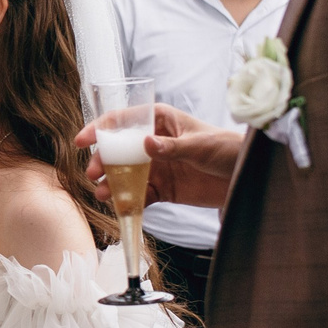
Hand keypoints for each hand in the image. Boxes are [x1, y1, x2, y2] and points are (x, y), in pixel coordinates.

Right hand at [77, 103, 242, 209]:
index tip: (83, 141)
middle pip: (118, 150)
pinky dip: (129, 201)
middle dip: (103, 161)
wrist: (244, 175)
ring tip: (104, 194)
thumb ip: (172, 146)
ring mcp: (155, 166)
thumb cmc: (226, 148)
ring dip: (112, 183)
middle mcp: (152, 142)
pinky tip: (122, 207)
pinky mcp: (162, 188)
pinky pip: (140, 195)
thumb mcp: (200, 145)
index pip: (122, 120)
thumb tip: (146, 144)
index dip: (100, 129)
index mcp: (159, 121)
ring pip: (125, 174)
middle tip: (94, 174)